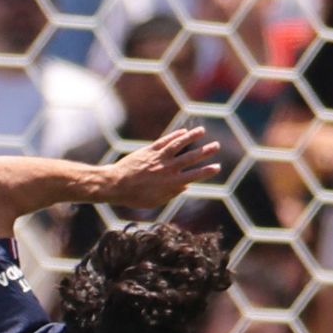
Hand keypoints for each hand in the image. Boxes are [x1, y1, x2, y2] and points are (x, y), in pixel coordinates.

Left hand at [98, 124, 228, 207]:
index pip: (193, 176)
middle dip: (205, 152)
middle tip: (216, 146)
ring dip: (191, 137)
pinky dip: (174, 136)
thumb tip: (185, 187)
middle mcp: (166, 168)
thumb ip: (171, 194)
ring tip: (202, 130)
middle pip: (190, 158)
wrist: (115, 184)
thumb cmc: (134, 197)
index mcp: (170, 183)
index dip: (207, 171)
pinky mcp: (149, 150)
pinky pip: (164, 141)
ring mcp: (158, 158)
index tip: (217, 167)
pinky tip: (183, 131)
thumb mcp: (155, 201)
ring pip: (178, 145)